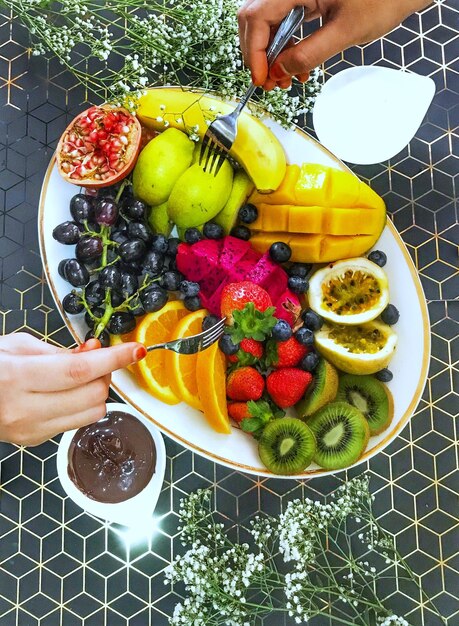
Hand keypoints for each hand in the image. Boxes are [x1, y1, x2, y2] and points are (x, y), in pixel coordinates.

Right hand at [0, 333, 145, 445]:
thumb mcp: (15, 345)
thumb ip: (58, 351)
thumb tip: (94, 352)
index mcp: (17, 378)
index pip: (79, 371)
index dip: (113, 359)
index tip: (136, 350)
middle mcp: (25, 409)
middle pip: (92, 395)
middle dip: (104, 374)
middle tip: (95, 359)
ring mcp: (30, 430)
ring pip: (91, 414)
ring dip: (96, 392)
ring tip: (79, 377)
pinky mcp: (34, 441)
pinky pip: (76, 423)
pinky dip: (81, 406)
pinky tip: (65, 393)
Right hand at [238, 0, 431, 89]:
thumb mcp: (346, 31)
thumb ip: (310, 53)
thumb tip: (280, 72)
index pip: (257, 17)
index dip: (255, 51)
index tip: (262, 79)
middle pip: (256, 19)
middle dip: (260, 54)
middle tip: (270, 83)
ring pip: (268, 23)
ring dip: (273, 55)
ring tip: (286, 80)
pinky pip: (285, 23)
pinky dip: (287, 48)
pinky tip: (298, 67)